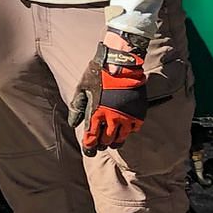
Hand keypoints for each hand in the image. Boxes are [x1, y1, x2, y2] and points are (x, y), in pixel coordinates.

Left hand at [66, 36, 147, 154]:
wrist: (120, 62)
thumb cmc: (98, 73)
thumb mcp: (82, 87)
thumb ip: (77, 107)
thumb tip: (74, 124)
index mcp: (96, 113)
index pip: (92, 138)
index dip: (89, 147)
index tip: (89, 150)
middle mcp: (112, 118)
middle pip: (106, 140)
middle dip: (102, 144)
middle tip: (100, 144)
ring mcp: (126, 116)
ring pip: (121, 138)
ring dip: (115, 141)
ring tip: (112, 141)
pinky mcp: (138, 113)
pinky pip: (134, 129)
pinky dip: (128, 131)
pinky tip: (124, 128)